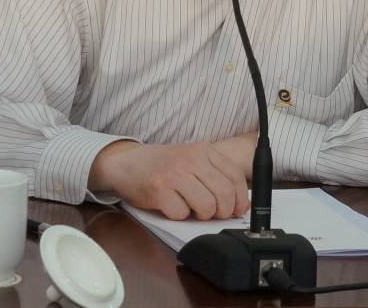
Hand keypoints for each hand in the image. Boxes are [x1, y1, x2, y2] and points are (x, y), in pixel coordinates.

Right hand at [89, 133, 255, 220]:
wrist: (126, 162)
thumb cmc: (163, 166)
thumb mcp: (194, 161)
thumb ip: (217, 177)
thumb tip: (240, 205)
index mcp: (205, 151)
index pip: (235, 178)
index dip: (240, 200)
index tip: (236, 210)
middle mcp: (192, 159)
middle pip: (224, 195)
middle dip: (222, 212)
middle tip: (212, 214)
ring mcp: (175, 173)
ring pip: (207, 206)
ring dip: (201, 215)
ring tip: (191, 209)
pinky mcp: (159, 189)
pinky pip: (181, 213)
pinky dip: (179, 216)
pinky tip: (172, 206)